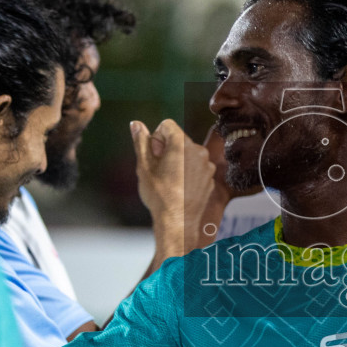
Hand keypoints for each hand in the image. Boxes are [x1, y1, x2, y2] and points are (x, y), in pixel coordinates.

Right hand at [133, 118, 214, 260]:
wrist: (178, 222)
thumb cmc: (159, 195)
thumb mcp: (144, 167)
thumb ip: (141, 142)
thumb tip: (136, 124)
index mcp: (182, 144)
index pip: (167, 125)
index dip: (156, 138)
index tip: (155, 156)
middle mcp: (198, 150)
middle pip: (178, 139)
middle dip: (167, 149)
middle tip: (160, 170)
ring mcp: (207, 164)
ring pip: (188, 153)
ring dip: (178, 161)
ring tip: (170, 180)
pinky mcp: (210, 177)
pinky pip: (196, 166)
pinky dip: (188, 172)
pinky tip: (180, 187)